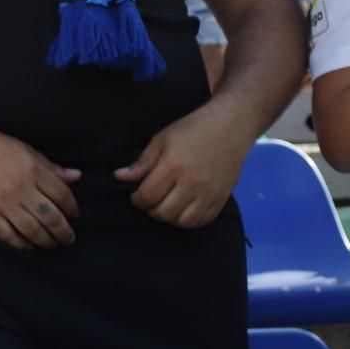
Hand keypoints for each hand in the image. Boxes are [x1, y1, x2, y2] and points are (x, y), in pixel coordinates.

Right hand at [0, 119, 81, 248]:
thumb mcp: (25, 149)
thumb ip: (51, 167)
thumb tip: (77, 177)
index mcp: (32, 169)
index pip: (62, 195)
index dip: (72, 208)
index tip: (73, 215)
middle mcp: (19, 187)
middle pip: (50, 217)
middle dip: (64, 232)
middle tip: (68, 238)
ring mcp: (2, 202)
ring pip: (32, 230)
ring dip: (46, 241)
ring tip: (53, 244)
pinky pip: (7, 235)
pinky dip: (20, 244)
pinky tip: (28, 246)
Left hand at [114, 102, 254, 228]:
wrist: (229, 127)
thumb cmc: (192, 129)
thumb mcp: (162, 139)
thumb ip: (143, 162)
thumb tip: (120, 177)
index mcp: (173, 166)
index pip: (148, 196)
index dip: (137, 200)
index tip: (135, 196)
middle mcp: (192, 184)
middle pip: (164, 212)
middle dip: (151, 210)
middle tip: (149, 201)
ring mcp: (209, 194)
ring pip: (183, 222)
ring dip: (169, 218)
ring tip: (164, 206)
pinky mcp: (221, 199)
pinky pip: (202, 221)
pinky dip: (188, 221)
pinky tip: (182, 211)